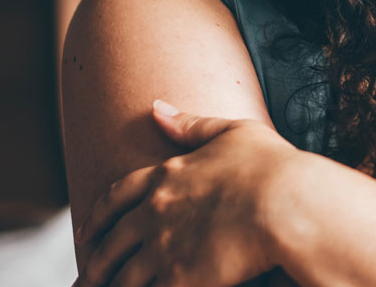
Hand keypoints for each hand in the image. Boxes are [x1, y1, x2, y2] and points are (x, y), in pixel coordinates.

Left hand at [72, 101, 302, 286]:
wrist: (288, 204)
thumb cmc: (270, 166)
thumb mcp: (233, 132)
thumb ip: (191, 124)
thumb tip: (156, 108)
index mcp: (166, 175)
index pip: (117, 196)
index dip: (99, 215)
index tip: (88, 230)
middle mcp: (156, 211)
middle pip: (112, 242)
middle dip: (97, 262)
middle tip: (87, 277)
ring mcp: (164, 247)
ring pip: (123, 276)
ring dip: (108, 286)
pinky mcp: (180, 278)